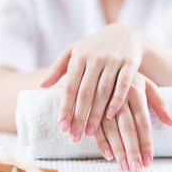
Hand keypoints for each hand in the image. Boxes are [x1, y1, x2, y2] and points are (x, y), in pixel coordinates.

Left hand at [40, 24, 147, 142]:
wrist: (125, 34)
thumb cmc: (94, 47)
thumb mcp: (74, 52)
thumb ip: (57, 68)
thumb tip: (42, 85)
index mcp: (79, 56)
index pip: (69, 87)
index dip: (65, 109)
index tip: (62, 128)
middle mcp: (95, 57)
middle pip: (85, 93)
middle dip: (79, 117)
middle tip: (75, 137)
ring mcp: (113, 60)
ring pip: (103, 92)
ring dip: (96, 114)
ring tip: (90, 133)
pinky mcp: (129, 63)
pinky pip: (123, 85)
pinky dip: (117, 101)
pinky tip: (110, 116)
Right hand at [93, 73, 171, 171]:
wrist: (102, 58)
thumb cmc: (127, 77)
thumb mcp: (146, 84)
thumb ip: (160, 103)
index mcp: (136, 91)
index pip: (143, 122)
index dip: (146, 142)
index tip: (149, 161)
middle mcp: (120, 96)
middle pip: (127, 128)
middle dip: (132, 150)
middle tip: (136, 169)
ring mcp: (103, 100)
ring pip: (110, 129)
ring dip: (117, 149)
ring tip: (124, 167)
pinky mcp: (90, 103)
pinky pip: (95, 124)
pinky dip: (100, 140)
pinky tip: (107, 155)